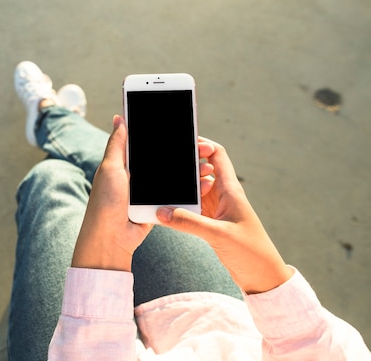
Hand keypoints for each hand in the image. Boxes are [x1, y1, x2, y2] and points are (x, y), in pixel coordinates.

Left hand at [71, 117, 221, 271]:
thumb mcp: (109, 168)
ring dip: (191, 170)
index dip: (162, 134)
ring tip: (207, 164)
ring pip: (173, 177)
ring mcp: (147, 192)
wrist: (110, 238)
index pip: (145, 144)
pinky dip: (191, 190)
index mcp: (123, 163)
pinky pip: (176, 195)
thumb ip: (117, 144)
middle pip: (164, 160)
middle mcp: (136, 176)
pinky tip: (204, 183)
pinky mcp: (157, 207)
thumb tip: (119, 117)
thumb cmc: (105, 202)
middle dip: (183, 152)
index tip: (183, 127)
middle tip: (202, 146)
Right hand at [156, 139, 293, 293]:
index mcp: (230, 190)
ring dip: (179, 190)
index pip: (217, 155)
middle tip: (162, 167)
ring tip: (159, 189)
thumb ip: (189, 222)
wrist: (263, 278)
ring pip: (194, 191)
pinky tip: (164, 212)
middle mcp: (223, 196)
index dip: (201, 145)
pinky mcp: (211, 224)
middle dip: (183, 167)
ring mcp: (216, 210)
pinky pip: (191, 210)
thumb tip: (162, 212)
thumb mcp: (218, 235)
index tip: (181, 143)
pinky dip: (179, 208)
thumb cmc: (251, 253)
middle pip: (200, 171)